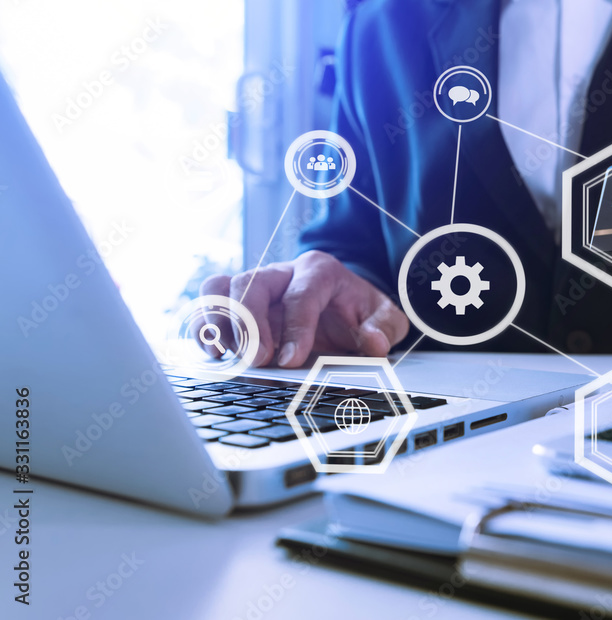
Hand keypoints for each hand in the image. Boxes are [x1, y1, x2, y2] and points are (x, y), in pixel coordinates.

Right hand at [198, 250, 408, 367]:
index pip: (302, 294)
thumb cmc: (361, 313)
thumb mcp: (385, 318)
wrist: (345, 306)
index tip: (291, 360)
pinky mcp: (237, 300)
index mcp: (320, 271)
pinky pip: (209, 301)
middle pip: (254, 284)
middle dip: (252, 324)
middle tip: (259, 360)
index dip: (295, 328)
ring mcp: (256, 284)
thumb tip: (373, 343)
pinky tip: (214, 354)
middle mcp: (282, 272)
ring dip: (221, 322)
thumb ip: (385, 328)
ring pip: (223, 287)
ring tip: (229, 355)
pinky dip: (205, 325)